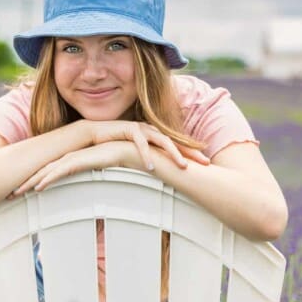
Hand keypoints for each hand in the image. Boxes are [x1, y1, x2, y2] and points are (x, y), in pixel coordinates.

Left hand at [8, 141, 131, 198]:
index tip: (19, 192)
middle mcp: (68, 159)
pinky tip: (37, 188)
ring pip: (46, 172)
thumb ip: (91, 186)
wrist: (131, 150)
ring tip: (16, 194)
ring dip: (30, 183)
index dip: (31, 182)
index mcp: (71, 162)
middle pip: (40, 172)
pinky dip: (47, 179)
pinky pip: (60, 172)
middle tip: (9, 195)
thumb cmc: (118, 163)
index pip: (46, 173)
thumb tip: (89, 209)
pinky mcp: (80, 160)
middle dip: (23, 182)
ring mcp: (72, 158)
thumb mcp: (99, 177)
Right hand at [84, 120, 209, 169]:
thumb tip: (162, 172)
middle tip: (205, 163)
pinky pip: (140, 143)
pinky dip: (146, 155)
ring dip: (173, 154)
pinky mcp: (129, 129)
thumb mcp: (137, 152)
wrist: (95, 134)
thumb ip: (150, 158)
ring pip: (162, 141)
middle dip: (191, 152)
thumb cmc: (116, 144)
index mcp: (155, 135)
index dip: (192, 152)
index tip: (206, 163)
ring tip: (183, 167)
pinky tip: (151, 166)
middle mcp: (152, 130)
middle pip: (176, 141)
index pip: (178, 144)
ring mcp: (141, 128)